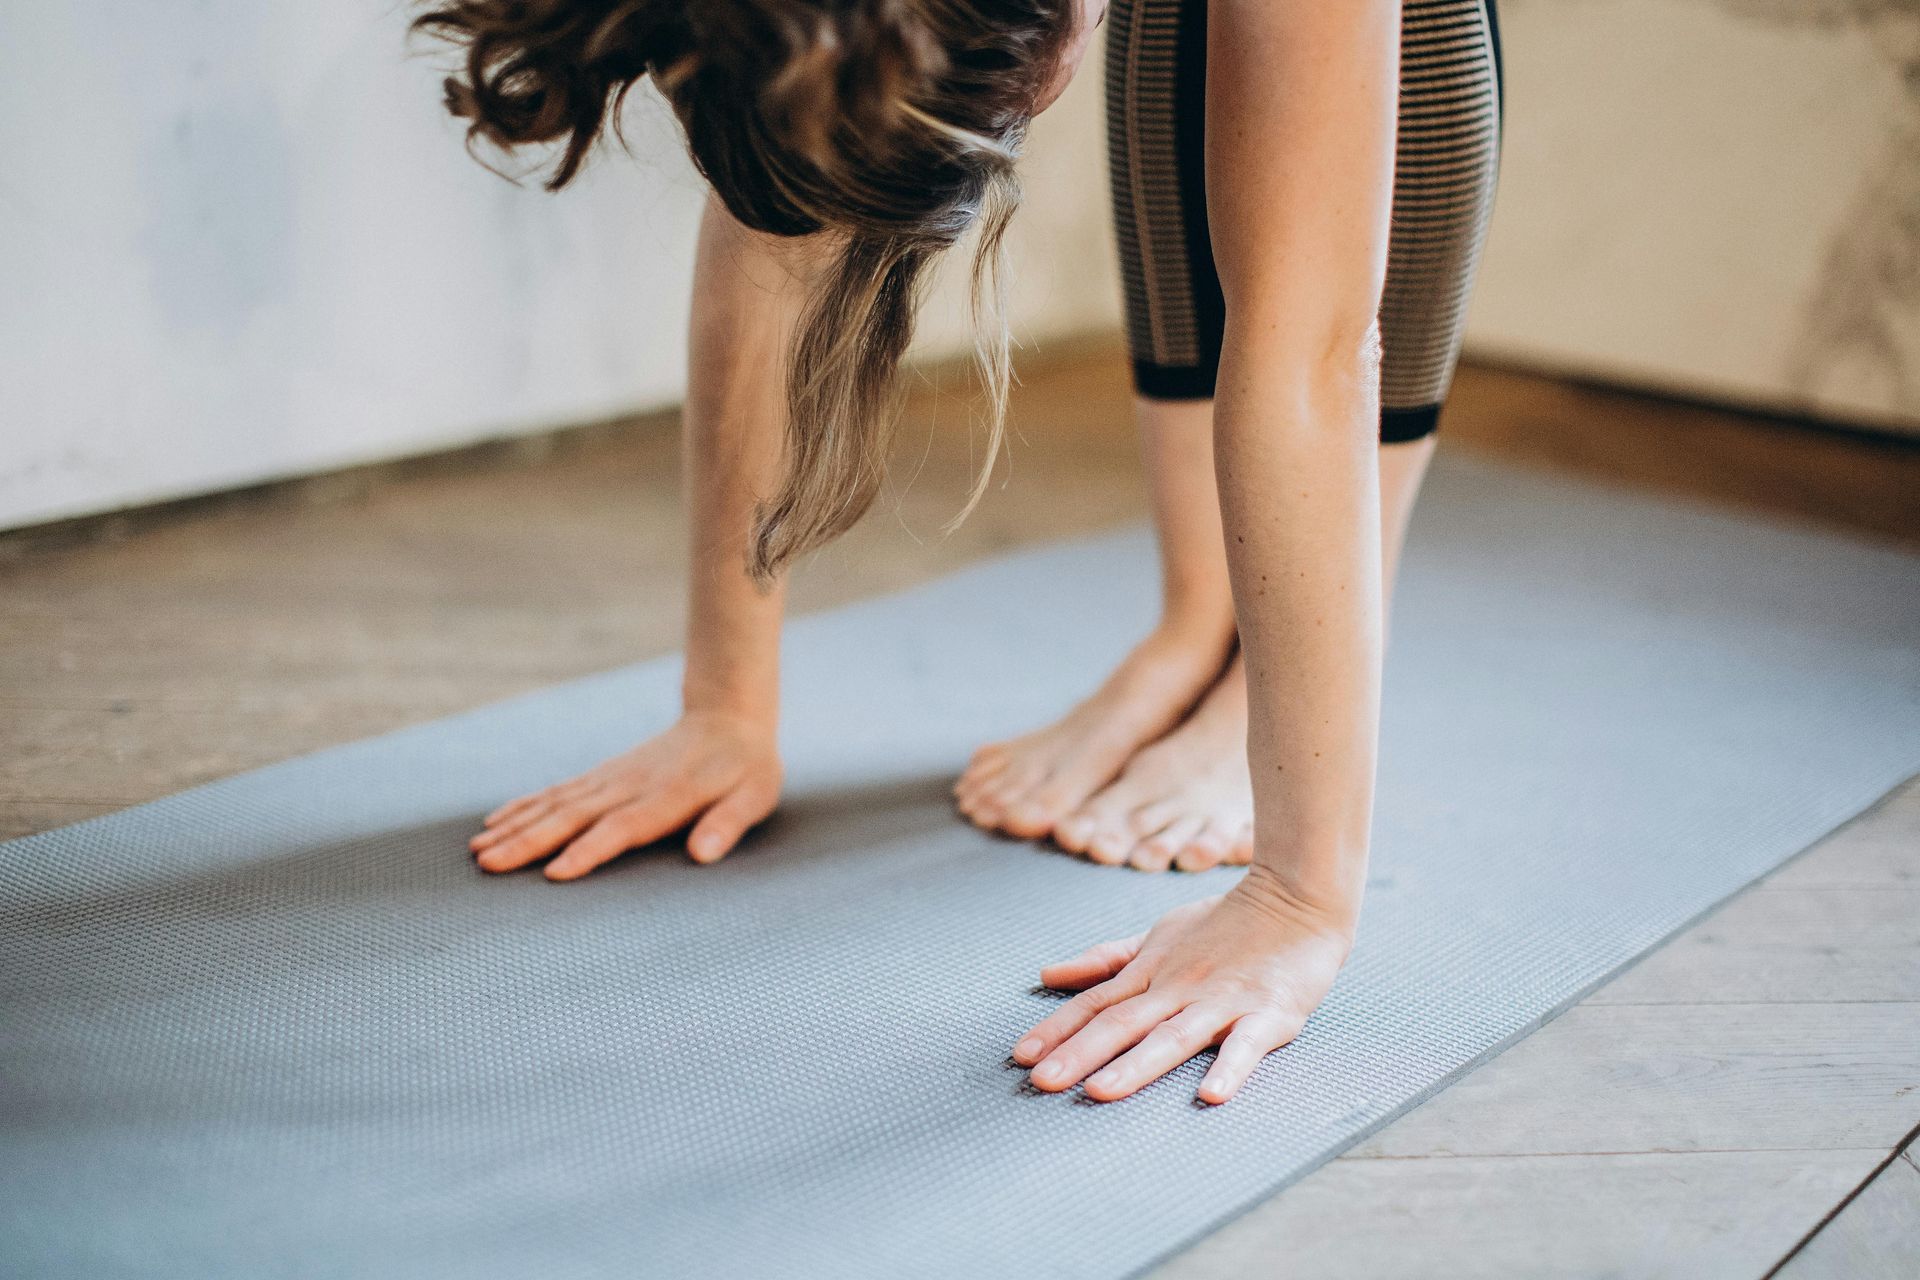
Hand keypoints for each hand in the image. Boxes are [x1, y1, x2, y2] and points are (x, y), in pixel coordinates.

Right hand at [468, 710, 782, 879]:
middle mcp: (629, 786)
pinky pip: (556, 791)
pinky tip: (494, 821)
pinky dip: (523, 805)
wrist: (727, 719)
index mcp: (666, 797)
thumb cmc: (745, 769)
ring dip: (516, 826)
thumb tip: (704, 854)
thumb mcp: (754, 796)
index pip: (621, 828)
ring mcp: (610, 778)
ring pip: (555, 803)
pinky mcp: (601, 776)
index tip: (554, 873)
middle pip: (573, 816)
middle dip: (529, 842)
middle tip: (489, 865)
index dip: (588, 851)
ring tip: (478, 849)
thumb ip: (728, 824)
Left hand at [1011, 868, 1354, 1103]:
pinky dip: (1230, 1067)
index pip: (1096, 1004)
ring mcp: (1223, 1001)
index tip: (1021, 1055)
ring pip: (1173, 1036)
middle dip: (1079, 1054)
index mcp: (1152, 973)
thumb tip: (1048, 974)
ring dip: (1137, 1065)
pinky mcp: (1269, 1013)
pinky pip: (1247, 1044)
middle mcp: (1179, 988)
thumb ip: (1105, 959)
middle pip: (1123, 1024)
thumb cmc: (1226, 921)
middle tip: (1042, 1082)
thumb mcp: (1158, 935)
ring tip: (1102, 1092)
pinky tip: (1210, 1095)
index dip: (1057, 1029)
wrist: (1298, 896)